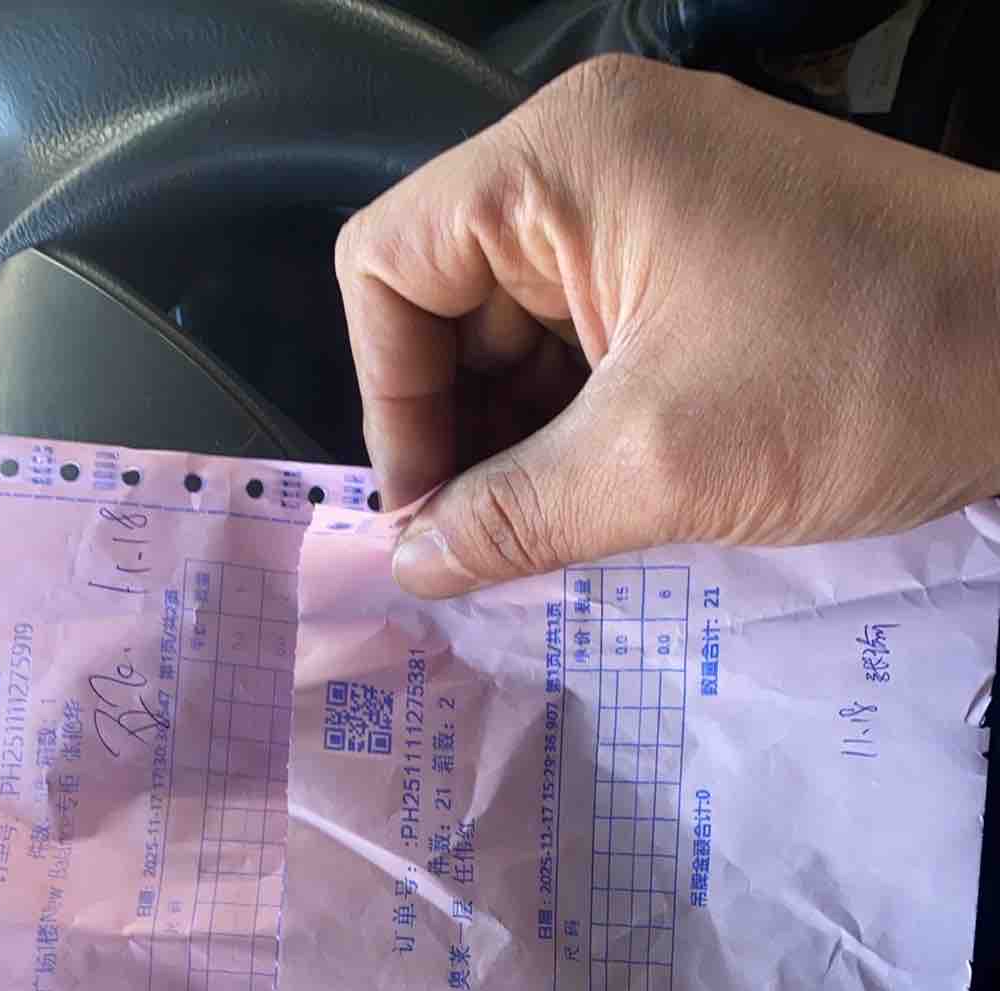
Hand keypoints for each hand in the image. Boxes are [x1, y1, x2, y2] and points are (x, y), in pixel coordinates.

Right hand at [335, 55, 999, 595]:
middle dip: (461, 430)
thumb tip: (412, 568)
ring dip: (523, 438)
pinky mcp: (703, 251)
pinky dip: (584, 420)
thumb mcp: (662, 464)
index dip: (391, 400)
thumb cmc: (866, 372)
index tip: (430, 515)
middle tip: (490, 546)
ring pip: (524, 329)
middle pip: (451, 297)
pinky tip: (603, 499)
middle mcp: (598, 157)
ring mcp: (657, 200)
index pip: (389, 264)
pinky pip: (597, 336)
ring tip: (552, 535)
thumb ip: (513, 518)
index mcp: (566, 159)